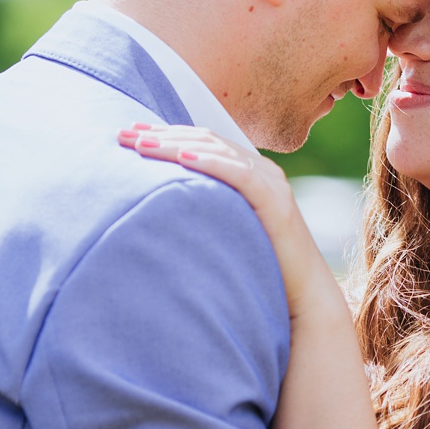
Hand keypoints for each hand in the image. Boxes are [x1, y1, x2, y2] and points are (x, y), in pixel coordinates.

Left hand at [119, 124, 343, 327]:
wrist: (305, 296)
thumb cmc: (262, 269)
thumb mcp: (227, 231)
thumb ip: (206, 212)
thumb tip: (162, 209)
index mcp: (250, 172)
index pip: (202, 141)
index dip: (166, 133)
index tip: (130, 131)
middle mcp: (262, 170)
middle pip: (206, 140)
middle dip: (162, 134)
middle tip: (124, 133)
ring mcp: (272, 184)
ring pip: (219, 151)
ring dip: (176, 145)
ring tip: (141, 144)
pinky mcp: (276, 202)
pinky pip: (240, 174)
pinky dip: (211, 163)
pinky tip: (183, 158)